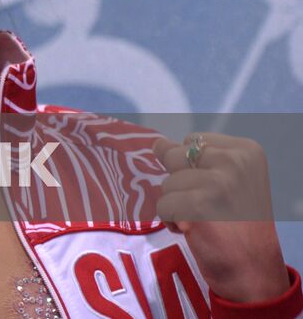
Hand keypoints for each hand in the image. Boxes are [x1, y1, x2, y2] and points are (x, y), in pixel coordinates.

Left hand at [152, 133, 289, 301]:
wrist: (255, 271)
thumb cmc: (239, 225)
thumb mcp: (230, 182)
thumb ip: (197, 160)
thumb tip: (157, 143)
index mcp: (245, 151)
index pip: (192, 141)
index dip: (192, 167)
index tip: (216, 190)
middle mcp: (234, 161)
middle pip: (175, 157)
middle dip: (181, 185)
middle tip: (208, 207)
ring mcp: (217, 182)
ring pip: (167, 184)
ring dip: (176, 205)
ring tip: (204, 221)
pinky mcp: (198, 205)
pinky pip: (163, 205)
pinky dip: (171, 221)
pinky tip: (195, 231)